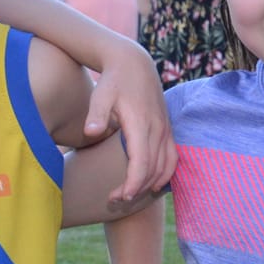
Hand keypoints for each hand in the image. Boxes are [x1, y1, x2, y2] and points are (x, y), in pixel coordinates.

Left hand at [84, 45, 175, 199]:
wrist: (133, 63)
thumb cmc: (113, 81)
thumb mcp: (101, 94)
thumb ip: (96, 114)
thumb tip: (91, 132)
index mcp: (141, 123)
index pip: (142, 162)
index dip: (133, 183)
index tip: (120, 197)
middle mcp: (157, 128)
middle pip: (153, 169)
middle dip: (136, 189)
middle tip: (115, 200)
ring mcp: (165, 128)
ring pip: (165, 165)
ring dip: (150, 184)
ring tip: (130, 195)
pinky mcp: (167, 128)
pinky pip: (173, 157)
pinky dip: (165, 174)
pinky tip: (152, 184)